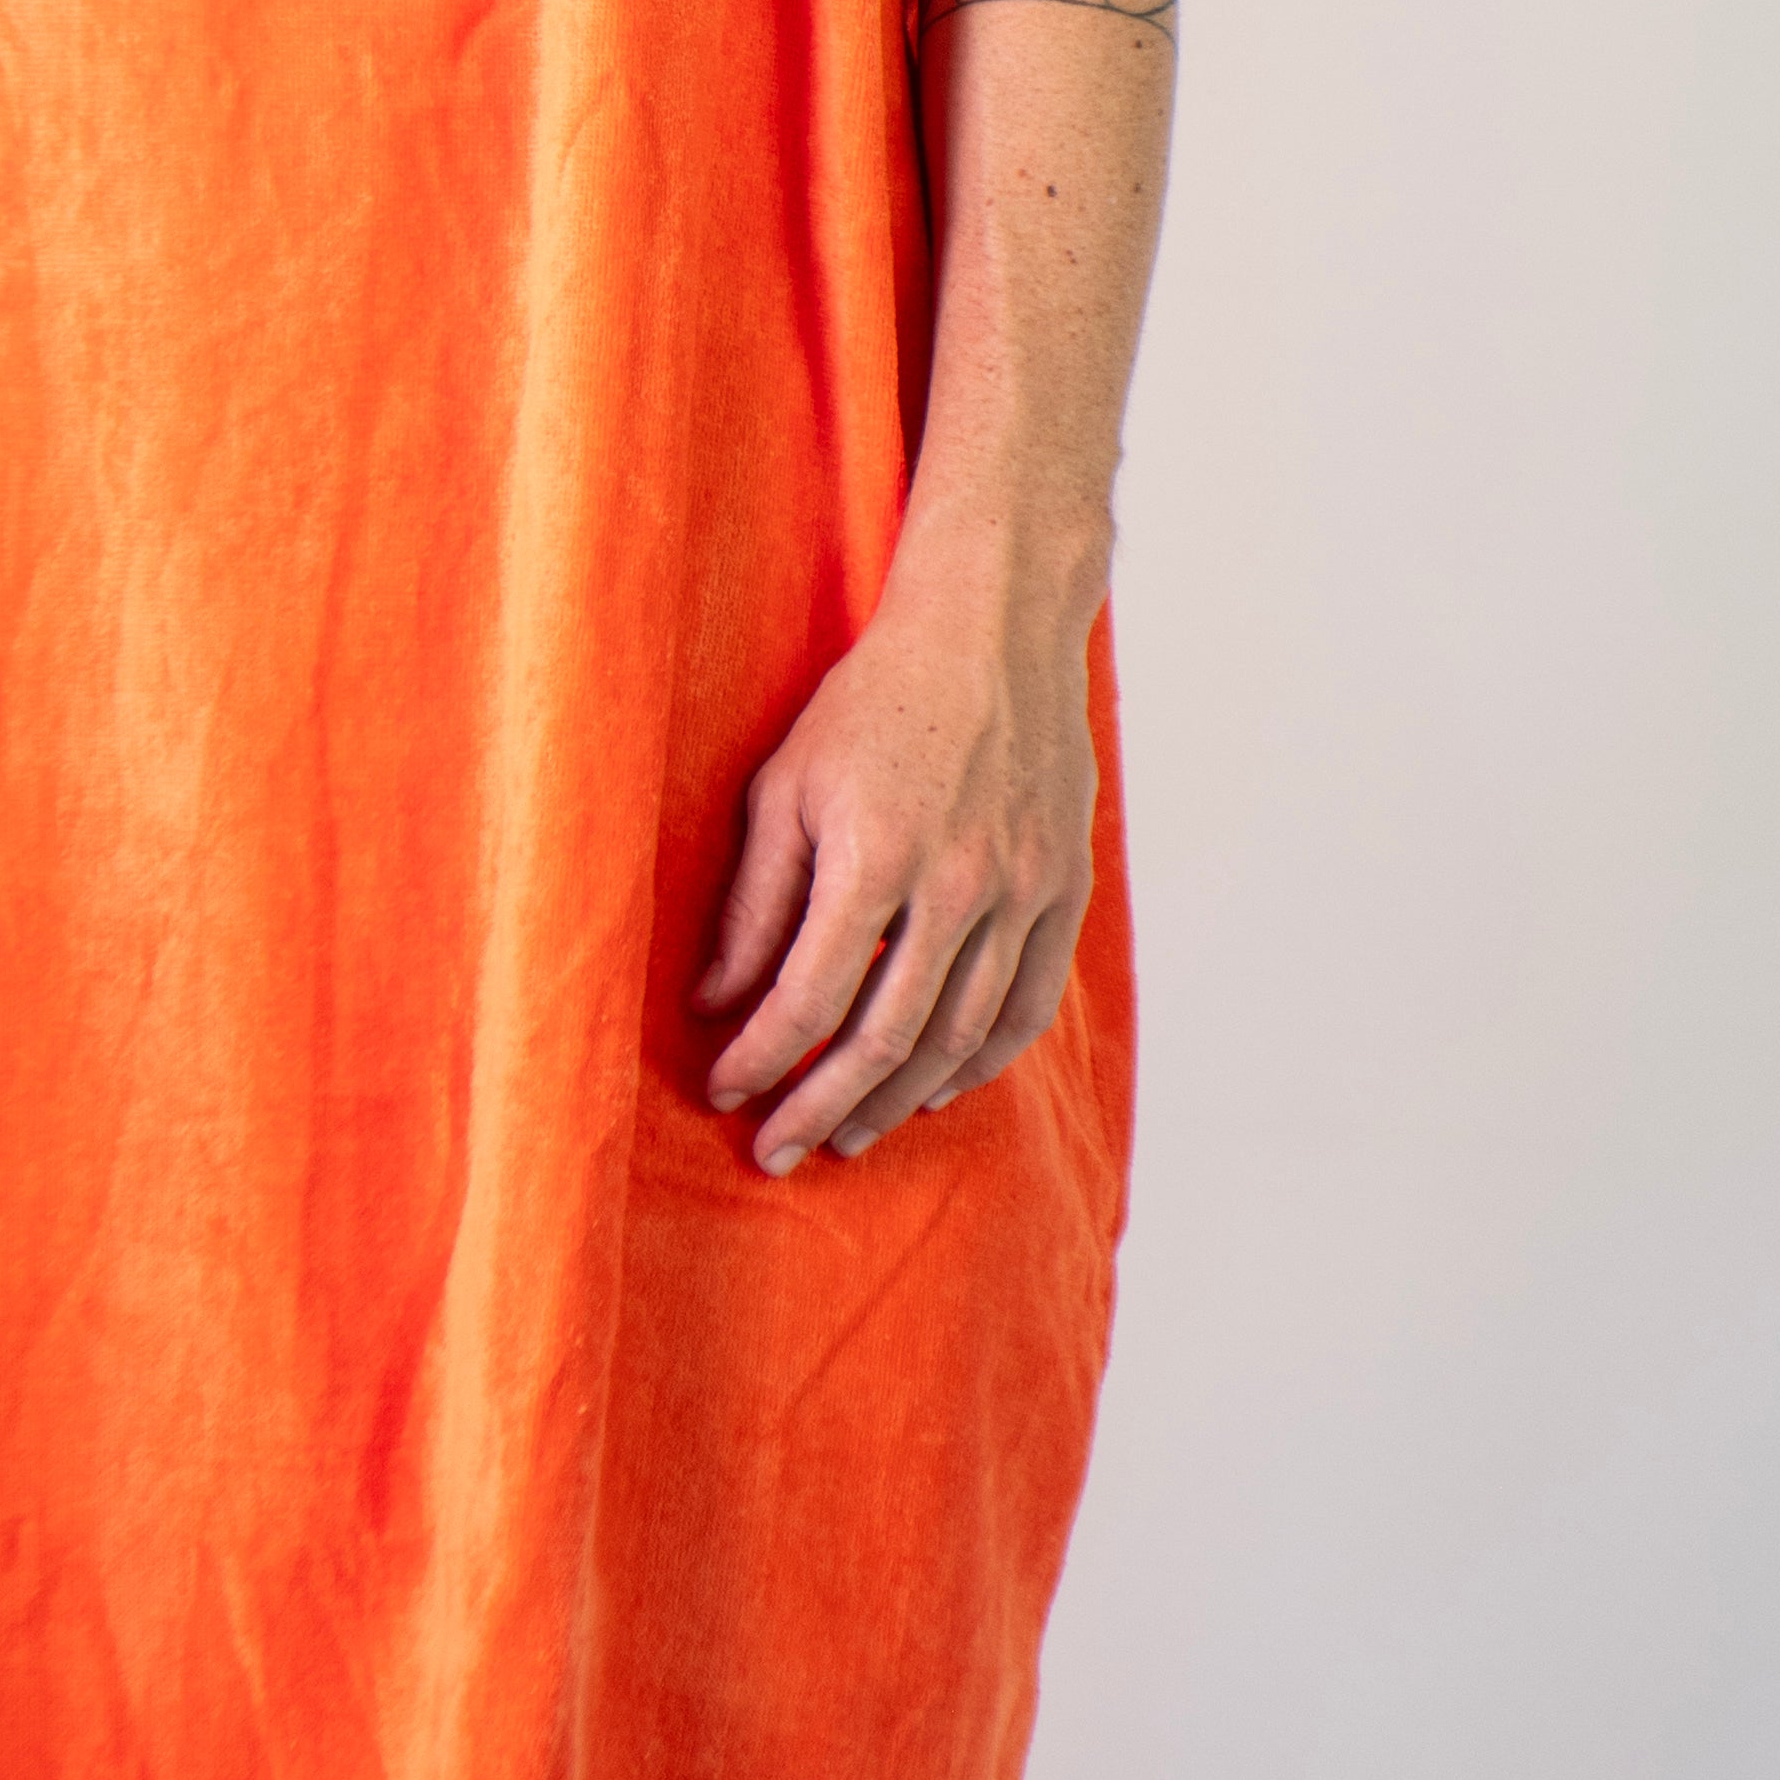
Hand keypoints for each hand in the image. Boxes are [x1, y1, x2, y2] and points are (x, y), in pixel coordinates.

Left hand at [694, 554, 1098, 1174]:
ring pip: (960, 1037)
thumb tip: (715, 1000)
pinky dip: (981, 1062)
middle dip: (819, 1106)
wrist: (994, 628)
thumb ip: (754, 901)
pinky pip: (1027, 1006)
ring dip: (897, 1100)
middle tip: (775, 1151)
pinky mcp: (1063, 888)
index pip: (808, 997)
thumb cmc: (873, 699)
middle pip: (885, 1038)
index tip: (723, 1092)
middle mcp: (958, 883)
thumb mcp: (785, 784)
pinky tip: (936, 1089)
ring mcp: (1022, 890)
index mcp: (876, 853)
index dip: (761, 1058)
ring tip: (846, 1133)